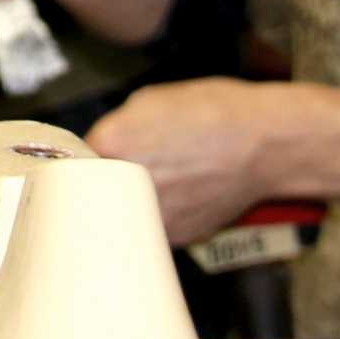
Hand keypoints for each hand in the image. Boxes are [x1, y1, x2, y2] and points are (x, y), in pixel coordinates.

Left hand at [85, 78, 316, 243]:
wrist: (268, 144)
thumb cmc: (215, 112)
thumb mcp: (151, 100)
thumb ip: (115, 127)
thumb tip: (101, 149)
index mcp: (112, 145)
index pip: (71, 160)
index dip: (79, 159)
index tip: (83, 159)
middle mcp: (126, 187)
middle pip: (91, 194)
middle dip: (97, 185)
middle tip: (113, 174)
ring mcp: (151, 217)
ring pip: (120, 216)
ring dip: (124, 204)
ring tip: (154, 183)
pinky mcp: (176, 237)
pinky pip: (150, 228)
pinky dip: (155, 216)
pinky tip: (176, 196)